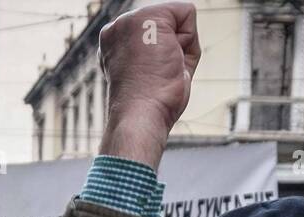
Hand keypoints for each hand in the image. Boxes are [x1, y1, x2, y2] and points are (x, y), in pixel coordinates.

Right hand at [98, 2, 200, 168]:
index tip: (153, 80)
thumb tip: (179, 37)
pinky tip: (169, 59)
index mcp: (115, 44)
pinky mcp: (145, 17)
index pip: (158, 37)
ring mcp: (128, 21)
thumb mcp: (153, 74)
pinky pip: (187, 12)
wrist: (140, 117)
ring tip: (162, 69)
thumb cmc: (150, 105)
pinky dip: (188, 38)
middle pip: (169, 26)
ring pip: (177, 19)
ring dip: (180, 47)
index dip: (168, 58)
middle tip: (158, 76)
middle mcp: (117, 28)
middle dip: (174, 50)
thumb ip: (162, 51)